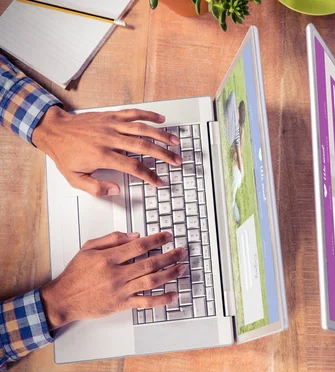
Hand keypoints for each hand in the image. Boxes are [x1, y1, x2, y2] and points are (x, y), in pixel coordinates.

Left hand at [32, 106, 182, 196]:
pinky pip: (133, 113)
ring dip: (161, 135)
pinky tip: (161, 119)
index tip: (159, 181)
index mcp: (102, 155)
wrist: (54, 130)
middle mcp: (109, 138)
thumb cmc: (65, 153)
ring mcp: (111, 125)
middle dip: (163, 154)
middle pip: (143, 147)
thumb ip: (96, 187)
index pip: (132, 167)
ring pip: (142, 129)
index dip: (149, 175)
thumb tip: (116, 189)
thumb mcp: (75, 178)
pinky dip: (149, 115)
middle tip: (176, 161)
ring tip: (175, 142)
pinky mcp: (111, 115)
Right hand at [40, 231, 185, 330]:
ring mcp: (120, 290)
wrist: (64, 299)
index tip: (168, 236)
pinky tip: (174, 295)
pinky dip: (162, 299)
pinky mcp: (122, 304)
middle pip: (150, 263)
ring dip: (170, 274)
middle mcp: (116, 274)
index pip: (139, 246)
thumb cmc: (75, 274)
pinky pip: (145, 302)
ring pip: (151, 281)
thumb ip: (112, 239)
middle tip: (182, 251)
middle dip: (170, 256)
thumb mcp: (88, 248)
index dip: (157, 240)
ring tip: (182, 267)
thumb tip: (135, 235)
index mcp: (108, 258)